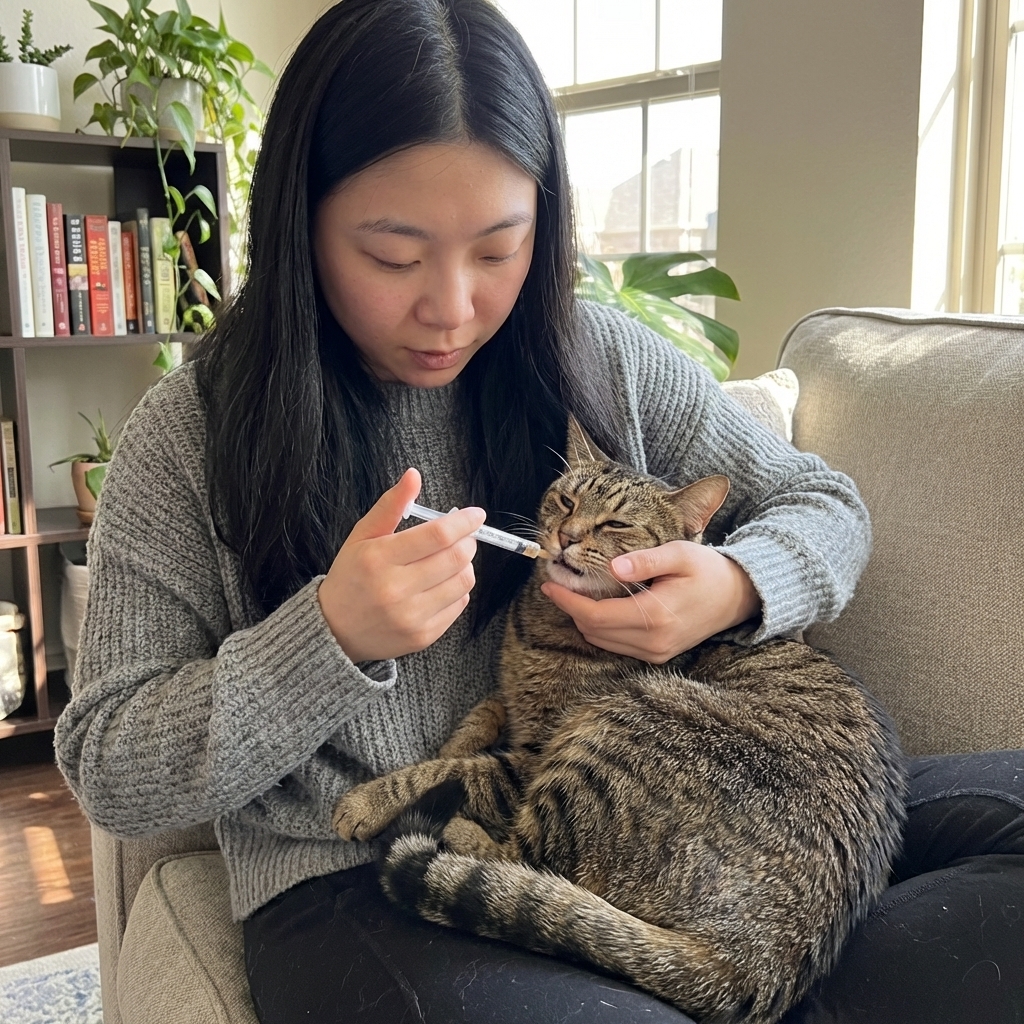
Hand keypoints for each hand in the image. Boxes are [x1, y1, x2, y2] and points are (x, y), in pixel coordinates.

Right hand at [318, 468, 484, 661]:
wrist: (335, 630)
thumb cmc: (351, 576)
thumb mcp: (362, 535)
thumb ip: (391, 505)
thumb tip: (414, 475)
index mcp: (379, 558)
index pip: (438, 535)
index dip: (464, 522)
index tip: (475, 514)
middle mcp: (396, 590)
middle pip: (457, 558)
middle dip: (467, 541)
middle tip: (462, 536)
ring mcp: (411, 617)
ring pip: (463, 582)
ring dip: (465, 565)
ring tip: (450, 559)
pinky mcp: (423, 636)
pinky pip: (459, 605)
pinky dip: (457, 589)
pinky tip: (441, 584)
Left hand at [540, 541, 761, 663]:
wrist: (737, 598)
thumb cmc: (708, 571)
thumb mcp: (680, 554)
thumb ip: (646, 559)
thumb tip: (613, 565)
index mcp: (655, 617)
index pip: (596, 617)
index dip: (568, 602)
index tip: (550, 584)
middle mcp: (653, 642)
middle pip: (594, 631)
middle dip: (571, 608)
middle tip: (558, 583)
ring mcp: (655, 653)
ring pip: (602, 641)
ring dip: (584, 619)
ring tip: (573, 593)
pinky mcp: (657, 655)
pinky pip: (616, 644)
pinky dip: (601, 627)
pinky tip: (598, 606)